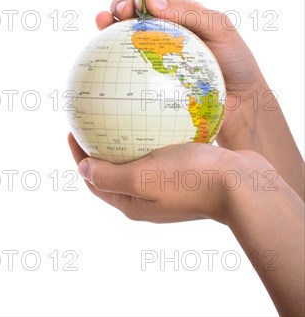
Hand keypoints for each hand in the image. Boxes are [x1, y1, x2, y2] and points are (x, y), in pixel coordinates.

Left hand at [68, 132, 266, 223]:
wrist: (243, 184)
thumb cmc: (191, 179)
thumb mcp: (143, 177)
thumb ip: (109, 175)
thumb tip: (83, 168)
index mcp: (133, 202)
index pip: (95, 179)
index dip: (79, 155)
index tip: (73, 129)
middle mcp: (148, 198)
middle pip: (114, 170)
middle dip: (101, 146)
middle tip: (94, 119)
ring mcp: (168, 187)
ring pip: (139, 160)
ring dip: (128, 140)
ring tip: (122, 113)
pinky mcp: (186, 174)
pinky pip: (161, 152)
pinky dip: (153, 136)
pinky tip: (156, 115)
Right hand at [95, 0, 303, 198]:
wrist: (241, 105)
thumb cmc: (235, 62)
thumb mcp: (219, 28)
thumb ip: (189, 11)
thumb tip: (151, 3)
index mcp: (177, 20)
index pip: (150, 3)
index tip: (131, 5)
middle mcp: (162, 38)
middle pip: (131, 19)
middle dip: (117, 10)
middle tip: (114, 14)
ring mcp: (153, 62)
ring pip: (123, 43)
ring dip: (107, 31)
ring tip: (101, 25)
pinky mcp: (147, 85)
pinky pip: (125, 73)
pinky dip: (110, 64)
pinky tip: (100, 60)